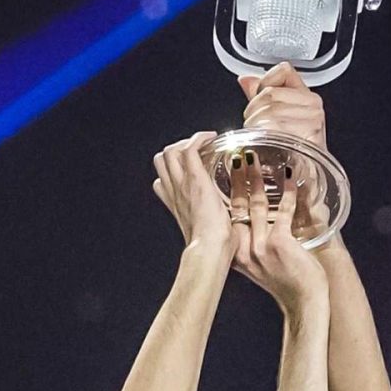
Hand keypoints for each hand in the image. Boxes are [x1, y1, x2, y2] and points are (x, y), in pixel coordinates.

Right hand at [151, 132, 233, 257]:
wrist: (209, 251)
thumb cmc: (213, 250)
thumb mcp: (209, 236)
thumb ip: (214, 226)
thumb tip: (228, 226)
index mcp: (178, 207)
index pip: (162, 183)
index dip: (172, 172)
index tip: (190, 169)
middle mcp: (176, 193)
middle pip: (161, 161)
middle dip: (178, 150)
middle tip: (199, 152)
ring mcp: (182, 185)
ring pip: (170, 152)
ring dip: (187, 142)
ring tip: (205, 144)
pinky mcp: (195, 179)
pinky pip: (190, 148)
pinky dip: (200, 138)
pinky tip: (212, 138)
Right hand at [230, 166, 325, 314]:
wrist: (304, 302)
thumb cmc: (287, 282)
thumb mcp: (261, 264)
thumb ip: (253, 243)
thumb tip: (251, 219)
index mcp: (237, 254)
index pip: (227, 217)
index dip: (226, 193)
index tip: (225, 174)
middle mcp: (244, 250)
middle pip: (237, 206)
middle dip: (237, 178)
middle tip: (237, 156)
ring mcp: (260, 247)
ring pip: (256, 204)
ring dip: (257, 179)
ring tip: (256, 159)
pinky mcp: (279, 244)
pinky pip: (283, 211)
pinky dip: (289, 192)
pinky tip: (291, 178)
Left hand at [239, 61, 327, 150]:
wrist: (306, 178)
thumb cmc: (292, 151)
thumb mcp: (277, 118)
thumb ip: (260, 96)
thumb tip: (244, 80)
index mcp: (308, 96)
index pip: (283, 71)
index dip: (265, 81)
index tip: (259, 96)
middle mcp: (313, 105)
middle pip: (270, 93)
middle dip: (253, 109)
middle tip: (252, 125)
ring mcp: (313, 119)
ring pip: (270, 108)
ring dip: (254, 123)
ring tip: (258, 136)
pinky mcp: (308, 135)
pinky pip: (275, 125)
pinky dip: (262, 134)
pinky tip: (263, 144)